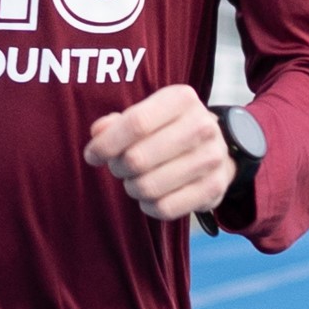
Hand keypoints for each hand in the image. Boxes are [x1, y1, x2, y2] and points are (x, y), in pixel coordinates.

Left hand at [85, 85, 236, 221]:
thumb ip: (118, 122)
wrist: (216, 148)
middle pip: (138, 158)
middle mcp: (202, 126)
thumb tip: (98, 132)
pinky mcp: (214, 189)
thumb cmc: (168, 129)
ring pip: (148, 187)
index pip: (136, 123)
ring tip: (136, 181)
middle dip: (118, 167)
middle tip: (119, 167)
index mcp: (182, 99)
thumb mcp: (147, 114)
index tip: (92, 155)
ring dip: (132, 188)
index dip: (106, 144)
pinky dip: (149, 207)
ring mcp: (212, 159)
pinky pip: (165, 208)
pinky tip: (151, 197)